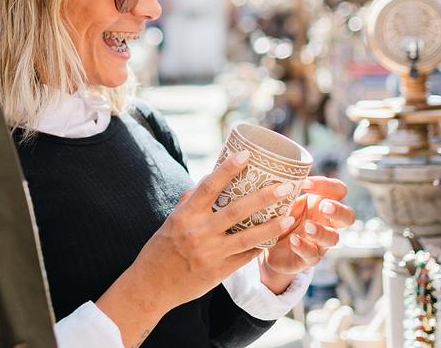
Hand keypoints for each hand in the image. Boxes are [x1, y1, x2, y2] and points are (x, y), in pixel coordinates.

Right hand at [97, 150, 295, 345]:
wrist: (151, 285)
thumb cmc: (161, 248)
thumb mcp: (171, 221)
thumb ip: (190, 202)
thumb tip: (207, 179)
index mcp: (185, 215)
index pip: (209, 186)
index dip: (228, 168)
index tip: (246, 154)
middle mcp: (198, 232)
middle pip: (236, 210)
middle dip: (264, 197)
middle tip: (285, 186)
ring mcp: (210, 253)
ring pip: (248, 237)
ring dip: (271, 225)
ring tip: (289, 215)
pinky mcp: (218, 272)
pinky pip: (245, 257)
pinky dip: (261, 246)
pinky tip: (275, 238)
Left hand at [260, 176, 355, 291]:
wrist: (267, 247)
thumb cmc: (279, 216)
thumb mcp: (283, 199)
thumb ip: (285, 187)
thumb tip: (275, 169)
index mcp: (322, 203)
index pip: (338, 190)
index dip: (326, 185)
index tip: (304, 183)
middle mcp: (326, 222)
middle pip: (349, 216)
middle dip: (339, 210)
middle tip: (324, 206)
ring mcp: (320, 241)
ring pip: (334, 239)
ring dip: (322, 231)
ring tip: (307, 226)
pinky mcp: (308, 258)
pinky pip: (312, 255)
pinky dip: (304, 247)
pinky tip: (294, 241)